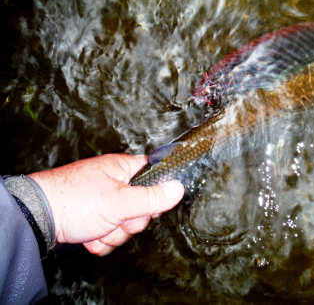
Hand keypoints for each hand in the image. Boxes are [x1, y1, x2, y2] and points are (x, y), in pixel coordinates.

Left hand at [29, 154, 183, 255]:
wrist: (38, 217)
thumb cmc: (75, 199)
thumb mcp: (119, 201)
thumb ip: (152, 198)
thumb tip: (179, 189)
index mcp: (123, 170)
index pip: (154, 177)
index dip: (155, 194)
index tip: (147, 206)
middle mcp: (116, 184)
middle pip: (142, 208)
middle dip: (129, 221)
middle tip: (115, 217)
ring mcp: (105, 203)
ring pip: (126, 225)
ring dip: (113, 233)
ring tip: (96, 226)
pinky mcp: (95, 219)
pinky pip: (111, 235)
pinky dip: (101, 239)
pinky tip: (89, 233)